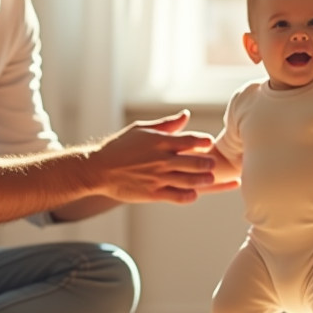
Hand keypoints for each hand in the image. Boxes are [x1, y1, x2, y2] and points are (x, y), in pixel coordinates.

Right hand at [92, 110, 238, 203]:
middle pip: (195, 162)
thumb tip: (186, 115)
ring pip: (189, 180)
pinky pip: (177, 196)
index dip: (204, 142)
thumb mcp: (142, 129)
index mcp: (160, 141)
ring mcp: (158, 178)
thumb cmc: (120, 146)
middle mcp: (162, 160)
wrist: (98, 168)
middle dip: (208, 163)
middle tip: (213, 163)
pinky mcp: (152, 193)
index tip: (209, 143)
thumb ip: (167, 124)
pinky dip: (189, 196)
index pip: (191, 140)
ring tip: (209, 178)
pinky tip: (194, 194)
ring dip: (203, 180)